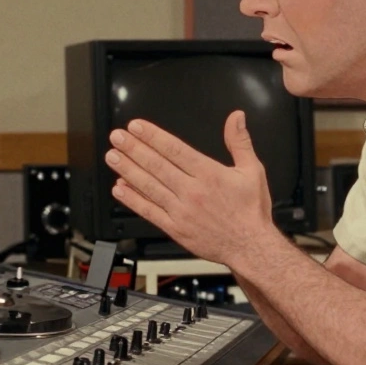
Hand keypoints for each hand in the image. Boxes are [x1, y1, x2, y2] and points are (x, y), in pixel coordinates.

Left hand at [105, 110, 274, 265]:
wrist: (250, 247)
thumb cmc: (251, 211)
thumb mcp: (253, 170)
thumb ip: (240, 142)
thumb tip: (236, 117)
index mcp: (209, 174)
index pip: (175, 150)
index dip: (153, 136)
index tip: (136, 127)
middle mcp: (192, 191)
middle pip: (157, 166)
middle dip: (134, 149)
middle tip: (117, 137)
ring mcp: (181, 211)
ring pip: (149, 187)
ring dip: (128, 170)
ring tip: (113, 157)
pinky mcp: (175, 229)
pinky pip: (149, 212)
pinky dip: (133, 200)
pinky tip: (119, 189)